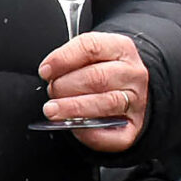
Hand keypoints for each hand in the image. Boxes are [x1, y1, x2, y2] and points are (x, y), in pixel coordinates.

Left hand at [38, 31, 149, 152]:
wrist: (131, 94)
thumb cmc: (103, 72)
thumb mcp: (90, 56)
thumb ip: (71, 60)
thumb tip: (49, 73)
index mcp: (121, 48)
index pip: (91, 47)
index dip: (63, 59)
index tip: (45, 71)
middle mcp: (132, 74)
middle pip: (97, 77)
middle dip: (66, 85)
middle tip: (51, 91)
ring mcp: (136, 101)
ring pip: (105, 103)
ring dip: (72, 108)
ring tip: (52, 110)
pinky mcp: (133, 127)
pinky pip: (110, 133)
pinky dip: (88, 132)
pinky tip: (74, 127)